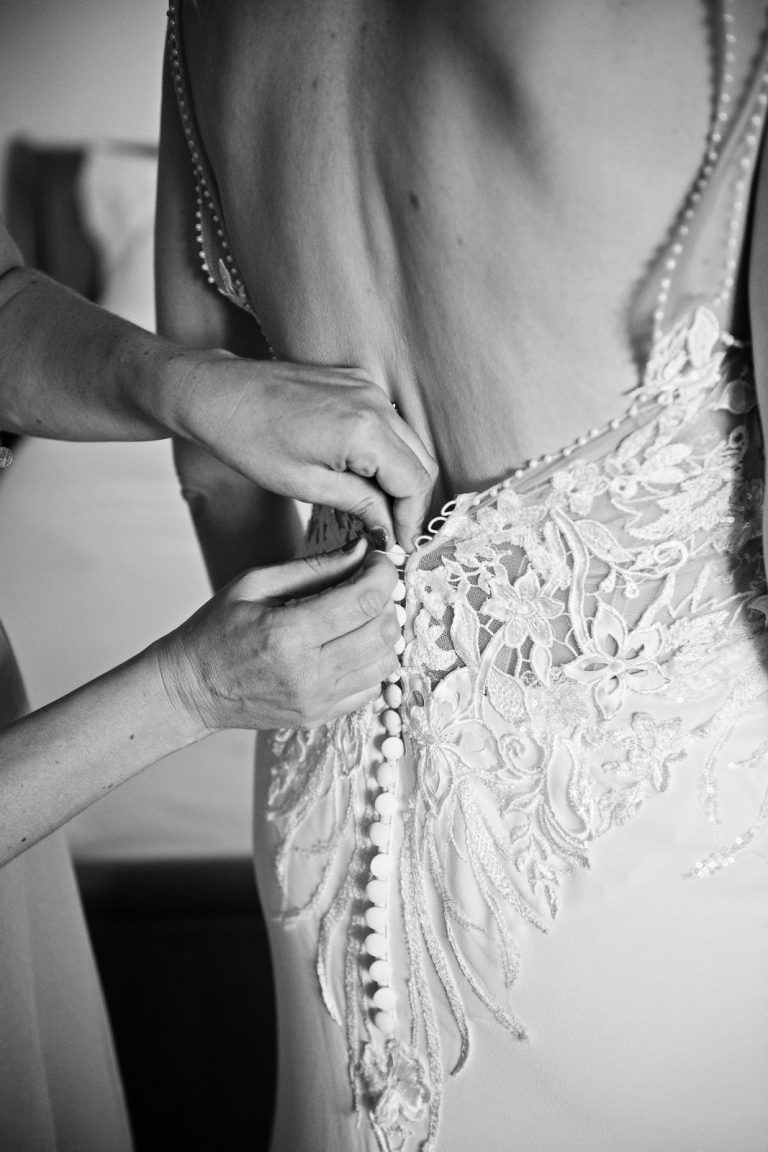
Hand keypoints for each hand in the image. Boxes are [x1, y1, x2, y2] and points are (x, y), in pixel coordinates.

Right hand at [156, 539, 400, 731]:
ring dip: (384, 631)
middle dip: (387, 599)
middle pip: (382, 631)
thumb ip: (313, 567)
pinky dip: (372, 661)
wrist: (191, 688)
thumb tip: (361, 549)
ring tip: (362, 615)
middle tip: (370, 584)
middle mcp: (308, 673)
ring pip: (385, 661)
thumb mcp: (255, 585)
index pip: (364, 600)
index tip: (378, 560)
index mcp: (287, 633)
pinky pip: (371, 688)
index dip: (382, 574)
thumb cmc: (216, 630)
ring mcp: (317, 700)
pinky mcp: (321, 716)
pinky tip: (351, 644)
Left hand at [169, 352, 437, 550]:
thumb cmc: (250, 441)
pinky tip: (361, 474)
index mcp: (365, 430)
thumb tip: (388, 529)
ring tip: (374, 508)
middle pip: (422, 462)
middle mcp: (375, 403)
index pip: (415, 482)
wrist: (217, 393)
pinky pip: (388, 423)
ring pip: (409, 442)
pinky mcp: (356, 382)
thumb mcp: (306, 485)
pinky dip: (385, 452)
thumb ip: (359, 504)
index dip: (410, 520)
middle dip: (410, 501)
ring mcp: (367, 387)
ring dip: (399, 476)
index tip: (397, 545)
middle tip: (389, 532)